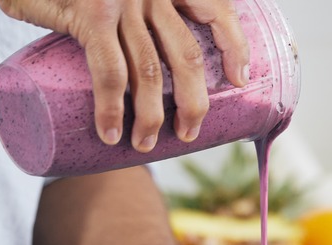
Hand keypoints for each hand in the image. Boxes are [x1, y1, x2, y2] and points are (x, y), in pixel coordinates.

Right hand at [0, 0, 248, 151]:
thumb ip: (135, 6)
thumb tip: (144, 56)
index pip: (217, 8)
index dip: (234, 46)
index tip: (240, 80)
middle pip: (187, 54)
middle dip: (193, 101)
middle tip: (189, 131)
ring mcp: (122, 3)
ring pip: (151, 70)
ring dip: (152, 115)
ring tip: (146, 143)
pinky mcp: (92, 15)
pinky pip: (110, 71)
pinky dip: (112, 107)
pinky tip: (111, 132)